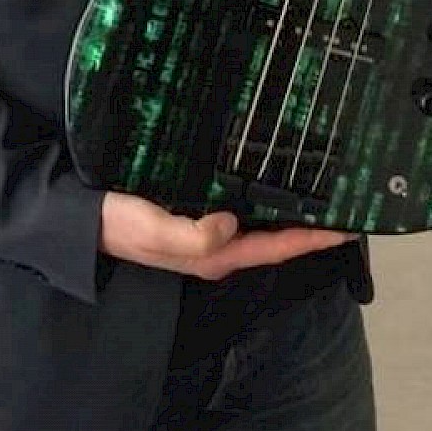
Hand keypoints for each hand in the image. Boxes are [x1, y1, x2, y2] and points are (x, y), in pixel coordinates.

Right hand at [99, 191, 354, 280]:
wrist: (80, 220)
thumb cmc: (117, 223)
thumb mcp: (154, 232)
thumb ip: (194, 236)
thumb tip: (234, 222)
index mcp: (215, 255)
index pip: (276, 248)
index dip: (313, 238)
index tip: (350, 227)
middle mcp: (217, 246)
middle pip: (275, 238)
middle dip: (310, 224)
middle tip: (348, 200)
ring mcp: (206, 231)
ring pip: (260, 221)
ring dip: (289, 209)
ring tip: (322, 187)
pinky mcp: (193, 212)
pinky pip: (239, 206)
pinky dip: (261, 195)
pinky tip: (271, 175)